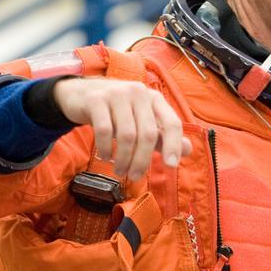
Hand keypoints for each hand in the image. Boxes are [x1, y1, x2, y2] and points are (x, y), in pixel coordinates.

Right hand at [54, 78, 191, 181]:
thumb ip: (164, 137)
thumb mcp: (143, 122)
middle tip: (134, 177)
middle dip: (142, 160)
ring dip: (123, 159)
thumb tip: (189, 150)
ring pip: (127, 135)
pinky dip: (106, 148)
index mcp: (154, 98)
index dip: (174, 145)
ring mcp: (116, 94)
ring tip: (119, 171)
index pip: (172, 122)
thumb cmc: (118, 113)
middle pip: (148, 134)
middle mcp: (138, 93)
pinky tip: (105, 156)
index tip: (171, 166)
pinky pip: (104, 130)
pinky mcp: (96, 100)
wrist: (82, 95)